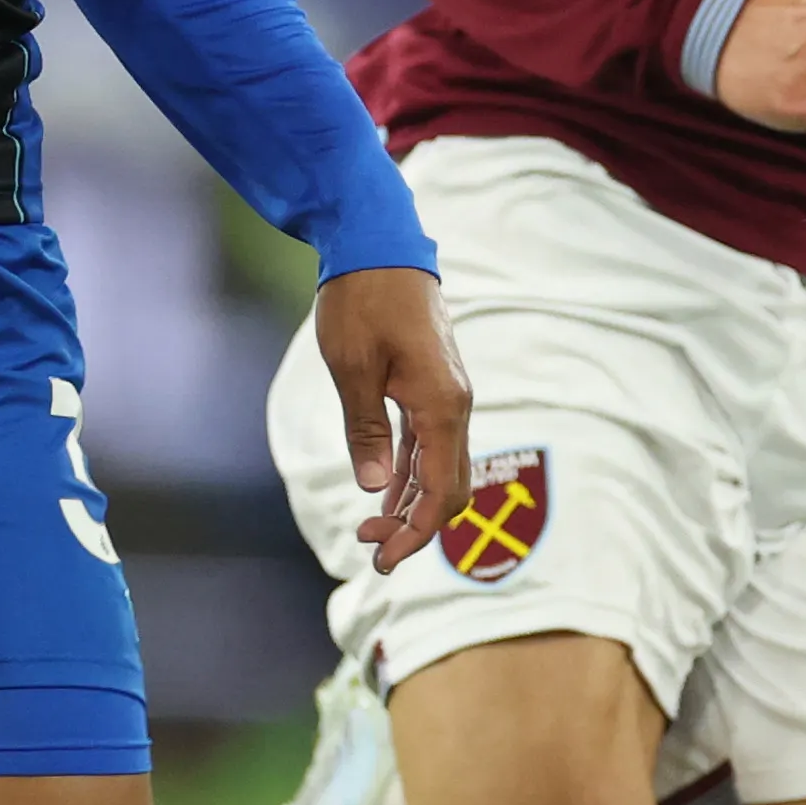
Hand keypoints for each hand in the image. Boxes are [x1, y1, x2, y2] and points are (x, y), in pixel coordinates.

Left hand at [312, 263, 475, 572]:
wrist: (379, 246)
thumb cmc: (362, 301)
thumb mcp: (351, 367)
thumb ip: (364, 430)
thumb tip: (372, 488)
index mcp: (441, 405)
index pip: (441, 491)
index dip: (416, 532)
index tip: (383, 558)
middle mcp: (454, 405)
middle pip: (447, 487)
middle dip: (414, 527)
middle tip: (371, 552)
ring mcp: (446, 396)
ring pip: (439, 468)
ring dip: (410, 503)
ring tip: (372, 532)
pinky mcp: (431, 386)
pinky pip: (428, 444)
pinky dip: (408, 474)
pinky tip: (383, 492)